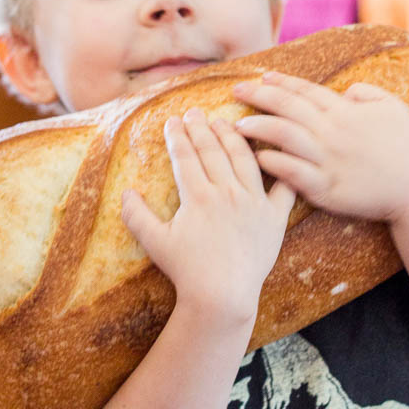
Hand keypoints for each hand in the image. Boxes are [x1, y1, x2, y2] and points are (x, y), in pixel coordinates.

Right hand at [121, 107, 295, 323]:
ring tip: (224, 123)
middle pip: (213, 150)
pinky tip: (275, 155)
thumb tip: (126, 192)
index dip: (177, 136)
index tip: (172, 121)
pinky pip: (283, 189)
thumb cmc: (187, 271)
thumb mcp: (155, 243)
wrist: (223, 296)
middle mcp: (227, 192)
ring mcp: (253, 203)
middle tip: (194, 113)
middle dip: (201, 128)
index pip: (185, 156)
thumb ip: (136, 215)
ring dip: (232, 137)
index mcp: (198, 196)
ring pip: (244, 159)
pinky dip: (280, 170)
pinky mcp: (274, 218)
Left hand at [233, 71, 408, 223]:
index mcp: (345, 112)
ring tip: (237, 125)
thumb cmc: (408, 148)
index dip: (281, 83)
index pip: (306, 92)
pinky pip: (294, 173)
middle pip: (288, 108)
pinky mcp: (327, 188)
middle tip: (235, 92)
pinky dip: (275, 164)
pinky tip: (258, 158)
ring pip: (285, 137)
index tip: (260, 77)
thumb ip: (367, 94)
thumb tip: (346, 90)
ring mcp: (328, 160)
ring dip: (259, 128)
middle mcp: (332, 132)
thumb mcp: (393, 108)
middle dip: (259, 97)